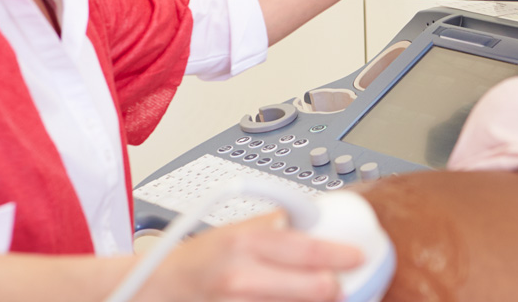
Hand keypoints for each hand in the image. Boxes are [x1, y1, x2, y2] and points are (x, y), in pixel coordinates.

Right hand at [146, 211, 362, 301]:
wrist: (159, 287)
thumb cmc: (200, 258)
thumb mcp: (237, 229)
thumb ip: (278, 226)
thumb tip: (321, 222)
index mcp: (247, 241)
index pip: (309, 250)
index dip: (342, 255)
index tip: (357, 257)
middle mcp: (243, 276)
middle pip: (316, 289)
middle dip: (333, 287)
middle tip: (337, 284)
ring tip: (312, 293)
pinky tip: (286, 301)